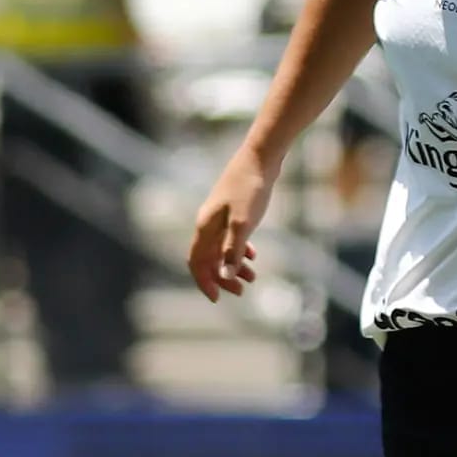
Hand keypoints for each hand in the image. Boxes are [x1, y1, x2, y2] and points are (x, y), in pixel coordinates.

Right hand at [187, 150, 274, 299]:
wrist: (260, 158)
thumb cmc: (250, 190)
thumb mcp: (243, 225)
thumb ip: (233, 251)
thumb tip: (225, 277)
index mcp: (205, 227)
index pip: (196, 262)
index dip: (204, 282)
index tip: (218, 299)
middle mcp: (208, 223)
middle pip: (208, 258)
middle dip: (222, 278)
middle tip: (241, 292)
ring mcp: (220, 215)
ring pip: (221, 248)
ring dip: (234, 265)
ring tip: (252, 278)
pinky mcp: (233, 209)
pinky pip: (231, 237)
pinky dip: (240, 250)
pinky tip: (253, 254)